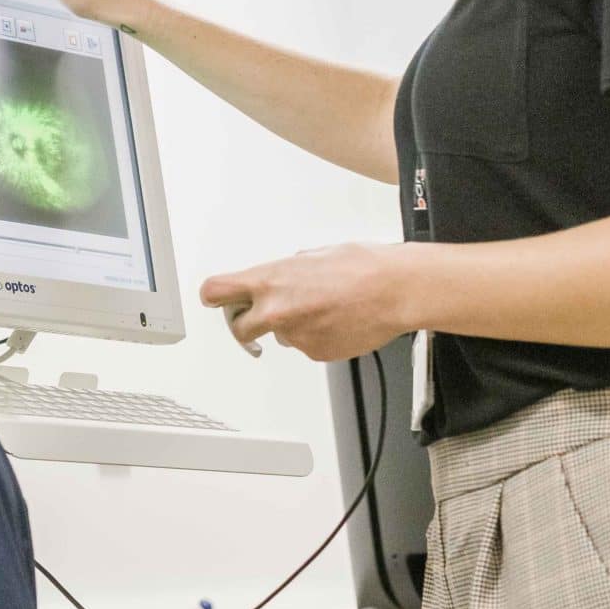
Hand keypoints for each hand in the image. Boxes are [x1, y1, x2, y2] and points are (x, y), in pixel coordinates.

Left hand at [199, 243, 413, 362]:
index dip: (214, 298)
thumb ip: (286, 270)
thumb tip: (279, 276)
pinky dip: (315, 337)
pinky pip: (305, 347)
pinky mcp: (315, 354)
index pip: (215, 292)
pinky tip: (335, 321)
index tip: (216, 300)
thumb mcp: (312, 255)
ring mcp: (295, 336)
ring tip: (322, 309)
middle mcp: (275, 311)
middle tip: (262, 316)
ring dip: (290, 327)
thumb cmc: (362, 267)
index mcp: (270, 280)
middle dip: (247, 323)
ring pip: (278, 337)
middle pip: (238, 328)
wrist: (395, 291)